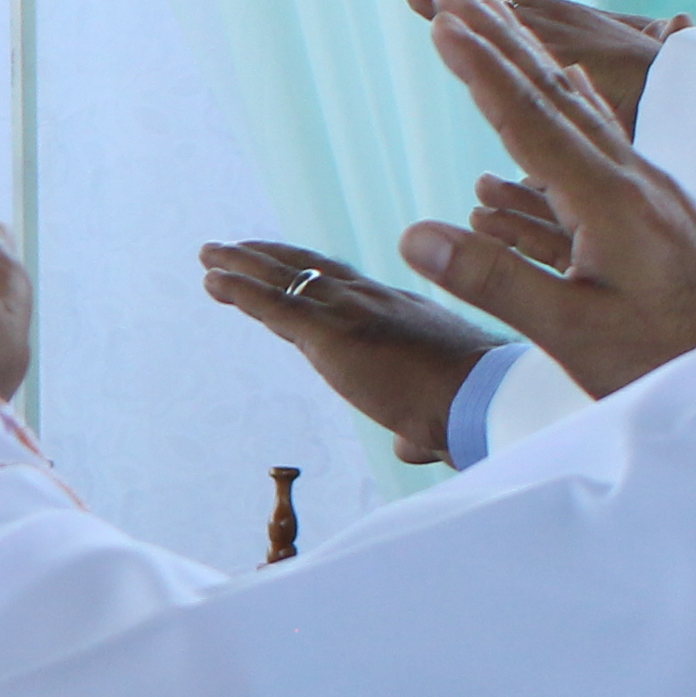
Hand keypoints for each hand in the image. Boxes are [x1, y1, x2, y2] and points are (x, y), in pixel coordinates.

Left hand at [195, 242, 499, 464]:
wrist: (486, 400)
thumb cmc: (474, 410)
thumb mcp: (438, 415)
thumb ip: (414, 429)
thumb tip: (408, 447)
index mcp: (400, 312)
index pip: (343, 288)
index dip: (308, 278)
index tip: (280, 269)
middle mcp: (373, 301)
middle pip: (310, 271)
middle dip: (268, 258)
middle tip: (233, 250)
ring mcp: (352, 312)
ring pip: (285, 278)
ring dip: (241, 266)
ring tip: (209, 255)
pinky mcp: (333, 334)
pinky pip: (274, 305)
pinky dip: (240, 290)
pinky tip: (213, 281)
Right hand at [393, 0, 695, 400]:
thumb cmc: (668, 358)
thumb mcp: (572, 331)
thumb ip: (494, 280)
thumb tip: (414, 236)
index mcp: (607, 201)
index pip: (528, 120)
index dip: (482, 70)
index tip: (445, 23)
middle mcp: (629, 179)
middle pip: (552, 96)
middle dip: (499, 41)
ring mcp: (646, 190)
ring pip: (577, 112)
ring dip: (529, 62)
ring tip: (496, 23)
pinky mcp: (654, 208)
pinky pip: (602, 138)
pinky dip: (571, 102)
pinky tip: (564, 85)